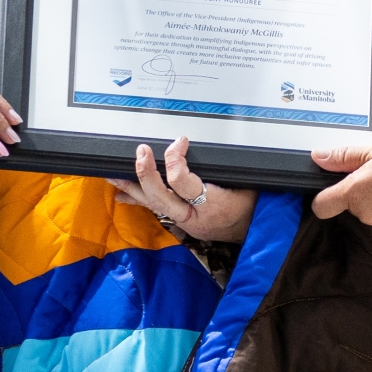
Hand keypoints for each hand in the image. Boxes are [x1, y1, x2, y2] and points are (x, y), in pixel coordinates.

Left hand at [112, 137, 253, 243]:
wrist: (257, 230)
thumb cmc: (254, 204)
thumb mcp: (246, 182)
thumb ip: (222, 167)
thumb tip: (193, 146)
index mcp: (214, 205)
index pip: (183, 182)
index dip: (175, 159)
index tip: (179, 141)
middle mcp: (195, 217)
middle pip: (161, 197)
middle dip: (146, 174)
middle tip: (142, 152)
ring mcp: (186, 222)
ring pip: (154, 205)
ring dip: (132, 188)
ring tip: (113, 175)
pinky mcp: (182, 222)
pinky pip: (156, 211)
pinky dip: (138, 201)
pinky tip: (121, 197)